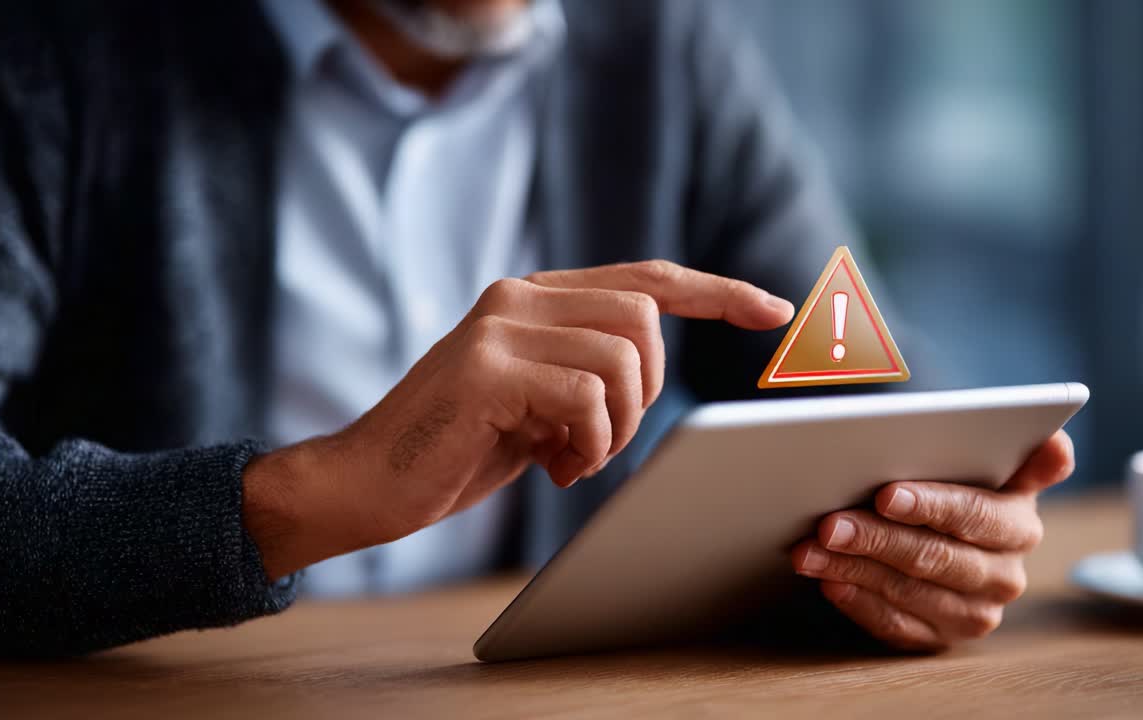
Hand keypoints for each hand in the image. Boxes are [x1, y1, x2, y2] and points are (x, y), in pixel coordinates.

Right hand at [245, 260, 794, 579]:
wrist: (367, 481)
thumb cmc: (459, 448)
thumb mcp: (537, 400)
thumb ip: (584, 367)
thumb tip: (650, 363)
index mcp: (536, 298)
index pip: (646, 279)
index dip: (717, 292)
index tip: (775, 311)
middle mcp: (519, 297)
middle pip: (646, 318)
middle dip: (647, 392)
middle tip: (600, 439)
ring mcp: (499, 326)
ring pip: (623, 357)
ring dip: (615, 426)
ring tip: (568, 457)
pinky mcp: (486, 368)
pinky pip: (587, 396)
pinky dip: (588, 445)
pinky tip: (550, 465)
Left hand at [789, 431, 1074, 650]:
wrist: (940, 526)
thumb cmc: (953, 482)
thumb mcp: (986, 459)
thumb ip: (1022, 451)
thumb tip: (1054, 443)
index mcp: (1020, 524)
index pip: (976, 515)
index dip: (931, 506)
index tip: (886, 495)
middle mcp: (1006, 575)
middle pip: (935, 556)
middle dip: (877, 538)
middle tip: (829, 523)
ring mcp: (974, 613)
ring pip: (908, 592)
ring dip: (854, 569)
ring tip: (810, 550)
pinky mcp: (940, 637)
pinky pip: (897, 626)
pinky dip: (858, 603)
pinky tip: (829, 582)